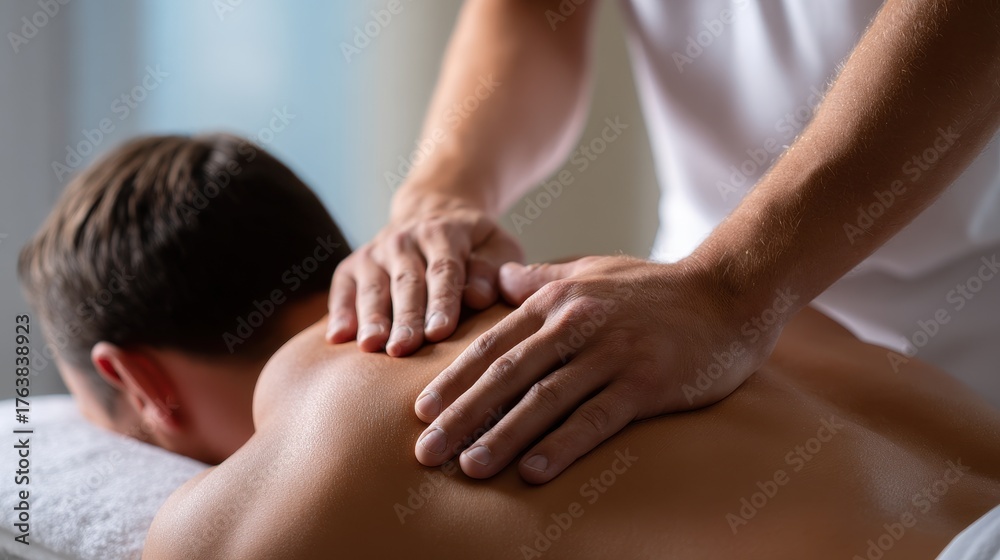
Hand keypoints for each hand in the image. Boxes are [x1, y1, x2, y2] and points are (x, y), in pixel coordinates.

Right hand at [327, 197, 522, 355]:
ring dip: (371, 318)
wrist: (430, 215)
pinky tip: (337, 338)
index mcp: (443, 233)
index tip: (440, 332)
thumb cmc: (474, 246)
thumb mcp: (496, 247)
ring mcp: (375, 253)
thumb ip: (492, 271)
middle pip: (406, 283)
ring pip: (372, 288)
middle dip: (405, 317)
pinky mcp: (352, 267)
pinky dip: (339, 312)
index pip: (444, 270)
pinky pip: (342, 290)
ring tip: (371, 346)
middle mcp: (404, 240)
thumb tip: (479, 297)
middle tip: (403, 349)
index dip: (442, 302)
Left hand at [412, 255, 793, 482]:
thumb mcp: (593, 271)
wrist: (728, 294)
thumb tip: (497, 278)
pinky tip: (533, 471)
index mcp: (558, 301)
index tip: (422, 411)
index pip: (495, 345)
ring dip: (502, 436)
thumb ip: (542, 279)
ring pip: (545, 399)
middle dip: (462, 415)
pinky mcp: (646, 383)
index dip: (455, 380)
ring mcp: (612, 353)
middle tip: (426, 452)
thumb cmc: (655, 288)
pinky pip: (596, 418)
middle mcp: (578, 325)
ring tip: (468, 468)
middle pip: (508, 375)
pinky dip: (562, 444)